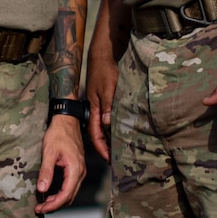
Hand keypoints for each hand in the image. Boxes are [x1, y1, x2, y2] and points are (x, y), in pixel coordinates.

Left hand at [36, 114, 87, 212]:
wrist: (67, 121)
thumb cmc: (59, 134)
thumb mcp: (49, 152)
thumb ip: (46, 171)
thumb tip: (42, 189)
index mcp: (75, 169)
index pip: (66, 195)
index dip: (53, 205)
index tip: (41, 208)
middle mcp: (80, 172)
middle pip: (70, 197)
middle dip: (55, 205)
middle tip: (40, 209)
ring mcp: (80, 170)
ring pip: (71, 193)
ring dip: (58, 200)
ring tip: (44, 204)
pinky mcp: (77, 168)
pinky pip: (71, 186)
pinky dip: (61, 193)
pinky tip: (51, 194)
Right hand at [85, 40, 119, 159]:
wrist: (102, 57)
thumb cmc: (104, 72)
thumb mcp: (107, 89)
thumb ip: (107, 106)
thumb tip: (107, 124)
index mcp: (94, 110)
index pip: (95, 135)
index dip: (102, 149)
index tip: (109, 160)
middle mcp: (96, 111)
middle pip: (99, 134)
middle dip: (106, 148)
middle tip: (117, 160)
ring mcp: (101, 107)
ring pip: (105, 128)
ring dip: (111, 139)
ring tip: (121, 150)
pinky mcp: (107, 102)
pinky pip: (110, 119)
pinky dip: (115, 128)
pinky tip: (123, 131)